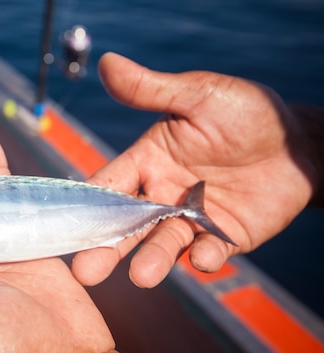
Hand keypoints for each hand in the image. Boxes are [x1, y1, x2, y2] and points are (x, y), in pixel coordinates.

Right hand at [72, 52, 319, 287]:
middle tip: (86, 273)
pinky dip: (205, 257)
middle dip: (106, 249)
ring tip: (143, 276)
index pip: (110, 186)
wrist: (300, 141)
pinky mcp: (223, 237)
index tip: (67, 227)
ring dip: (153, 260)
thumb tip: (105, 62)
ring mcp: (191, 220)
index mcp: (148, 162)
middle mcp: (162, 195)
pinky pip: (209, 252)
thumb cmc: (246, 113)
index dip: (89, 206)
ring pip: (164, 244)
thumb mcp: (198, 96)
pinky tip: (204, 256)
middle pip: (127, 226)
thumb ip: (151, 90)